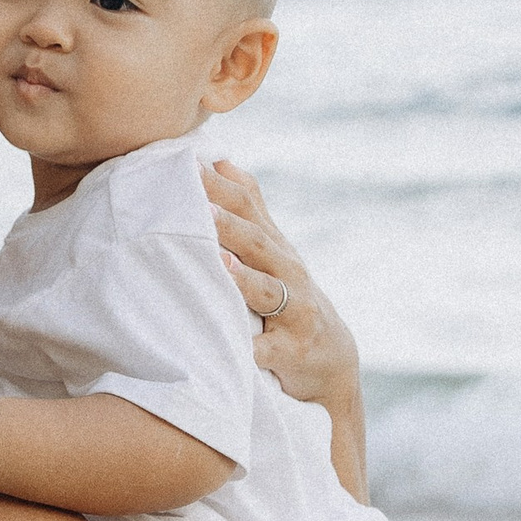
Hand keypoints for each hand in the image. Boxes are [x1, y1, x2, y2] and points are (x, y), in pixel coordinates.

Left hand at [201, 162, 357, 408]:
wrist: (331, 359)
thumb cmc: (290, 298)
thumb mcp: (275, 252)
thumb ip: (251, 209)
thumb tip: (222, 161)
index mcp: (276, 248)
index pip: (249, 209)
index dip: (222, 187)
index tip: (190, 165)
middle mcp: (289, 273)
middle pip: (258, 244)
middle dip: (230, 225)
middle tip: (201, 206)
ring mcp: (294, 312)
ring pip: (268, 292)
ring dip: (244, 279)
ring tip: (220, 263)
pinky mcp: (292, 351)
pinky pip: (268, 351)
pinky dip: (252, 349)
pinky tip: (236, 347)